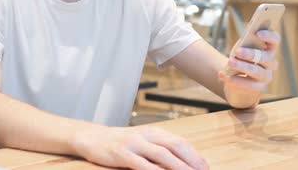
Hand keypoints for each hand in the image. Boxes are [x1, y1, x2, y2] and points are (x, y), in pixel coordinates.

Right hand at [73, 125, 208, 169]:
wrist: (92, 137)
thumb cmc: (120, 143)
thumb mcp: (142, 141)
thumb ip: (159, 149)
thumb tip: (180, 162)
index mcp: (154, 131)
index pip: (180, 142)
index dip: (195, 155)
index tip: (205, 167)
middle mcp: (147, 135)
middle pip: (175, 146)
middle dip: (192, 160)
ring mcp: (134, 143)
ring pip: (162, 154)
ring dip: (178, 166)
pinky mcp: (122, 153)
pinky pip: (142, 164)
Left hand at [219, 30, 280, 92]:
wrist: (237, 79)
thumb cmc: (240, 58)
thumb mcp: (241, 49)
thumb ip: (244, 44)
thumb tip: (241, 44)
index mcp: (269, 49)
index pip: (275, 40)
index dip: (269, 36)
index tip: (257, 33)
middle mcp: (271, 63)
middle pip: (265, 57)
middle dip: (251, 54)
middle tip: (237, 51)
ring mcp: (266, 76)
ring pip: (257, 71)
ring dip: (242, 66)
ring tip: (230, 62)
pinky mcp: (258, 87)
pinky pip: (247, 84)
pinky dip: (233, 79)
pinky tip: (222, 75)